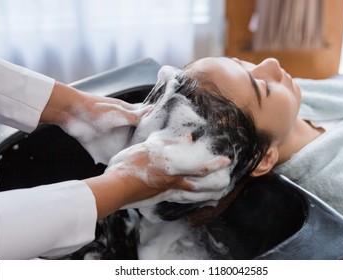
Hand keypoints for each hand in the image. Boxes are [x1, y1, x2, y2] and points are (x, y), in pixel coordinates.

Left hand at [61, 92, 151, 163]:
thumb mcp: (120, 112)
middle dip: (141, 146)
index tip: (159, 140)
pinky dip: (115, 161)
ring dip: (128, 155)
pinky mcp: (100, 146)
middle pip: (135, 139)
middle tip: (152, 157)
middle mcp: (120, 127)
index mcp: (127, 115)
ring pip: (123, 149)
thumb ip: (136, 116)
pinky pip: (110, 156)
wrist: (71, 113)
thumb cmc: (96, 108)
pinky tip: (122, 168)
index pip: (143, 124)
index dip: (150, 131)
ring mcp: (110, 137)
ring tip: (140, 165)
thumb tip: (153, 110)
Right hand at [106, 131, 230, 190]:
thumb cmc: (129, 165)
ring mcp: (167, 192)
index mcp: (172, 167)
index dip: (214, 164)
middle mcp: (174, 182)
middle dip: (215, 183)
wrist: (116, 188)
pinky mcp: (160, 198)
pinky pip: (180, 198)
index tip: (227, 161)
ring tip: (215, 194)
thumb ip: (169, 142)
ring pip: (192, 194)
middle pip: (200, 185)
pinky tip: (192, 197)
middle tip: (226, 182)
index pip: (199, 166)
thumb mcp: (149, 147)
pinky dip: (190, 198)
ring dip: (206, 193)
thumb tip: (189, 138)